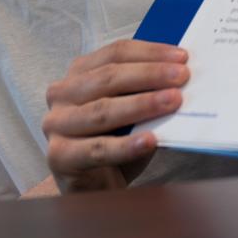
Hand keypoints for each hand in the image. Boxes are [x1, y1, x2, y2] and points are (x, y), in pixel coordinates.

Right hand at [41, 40, 188, 193]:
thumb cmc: (115, 138)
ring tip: (172, 102)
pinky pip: (97, 149)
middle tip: (181, 76)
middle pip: (108, 78)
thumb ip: (147, 90)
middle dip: (149, 75)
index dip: (149, 53)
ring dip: (141, 105)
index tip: (182, 57)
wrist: (92, 184)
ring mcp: (56, 124)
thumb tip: (180, 77)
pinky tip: (150, 140)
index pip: (115, 53)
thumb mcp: (132, 108)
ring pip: (102, 111)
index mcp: (80, 73)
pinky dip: (126, 145)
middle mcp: (62, 94)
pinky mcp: (59, 155)